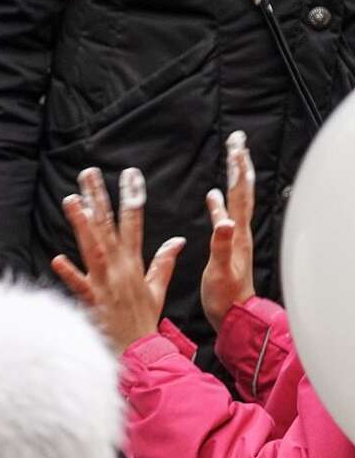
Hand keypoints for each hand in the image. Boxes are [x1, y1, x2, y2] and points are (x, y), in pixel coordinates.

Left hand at [49, 166, 184, 354]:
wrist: (140, 350)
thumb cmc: (144, 319)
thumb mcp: (157, 288)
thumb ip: (164, 262)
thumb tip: (178, 240)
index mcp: (133, 263)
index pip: (133, 223)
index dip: (132, 197)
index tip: (130, 175)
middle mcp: (119, 269)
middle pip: (108, 227)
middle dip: (100, 198)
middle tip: (88, 173)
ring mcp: (105, 284)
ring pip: (93, 248)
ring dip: (82, 224)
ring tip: (71, 200)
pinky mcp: (93, 301)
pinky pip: (80, 285)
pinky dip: (70, 273)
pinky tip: (57, 258)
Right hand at [202, 131, 257, 332]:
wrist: (233, 315)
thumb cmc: (225, 297)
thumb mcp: (220, 272)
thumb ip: (222, 246)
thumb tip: (225, 220)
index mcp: (236, 235)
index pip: (239, 195)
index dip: (237, 171)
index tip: (235, 147)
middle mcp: (239, 232)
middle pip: (242, 191)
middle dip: (239, 165)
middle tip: (237, 142)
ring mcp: (235, 238)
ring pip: (236, 200)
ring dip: (233, 178)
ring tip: (231, 159)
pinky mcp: (228, 245)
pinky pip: (225, 215)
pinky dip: (220, 202)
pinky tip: (214, 196)